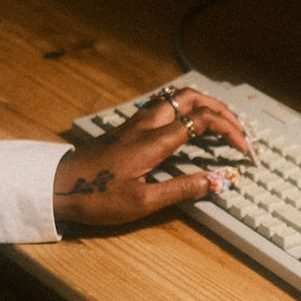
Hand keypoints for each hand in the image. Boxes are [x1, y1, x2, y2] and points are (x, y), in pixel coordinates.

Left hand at [54, 85, 251, 226]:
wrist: (56, 186)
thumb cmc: (95, 196)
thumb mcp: (142, 203)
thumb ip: (182, 189)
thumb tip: (215, 181)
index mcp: (155, 141)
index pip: (203, 120)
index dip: (230, 131)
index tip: (243, 149)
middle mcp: (147, 124)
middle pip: (192, 98)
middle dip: (222, 109)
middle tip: (239, 128)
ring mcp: (136, 123)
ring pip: (177, 97)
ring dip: (204, 105)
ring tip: (220, 122)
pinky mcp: (128, 128)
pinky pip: (165, 106)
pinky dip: (187, 110)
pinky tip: (190, 125)